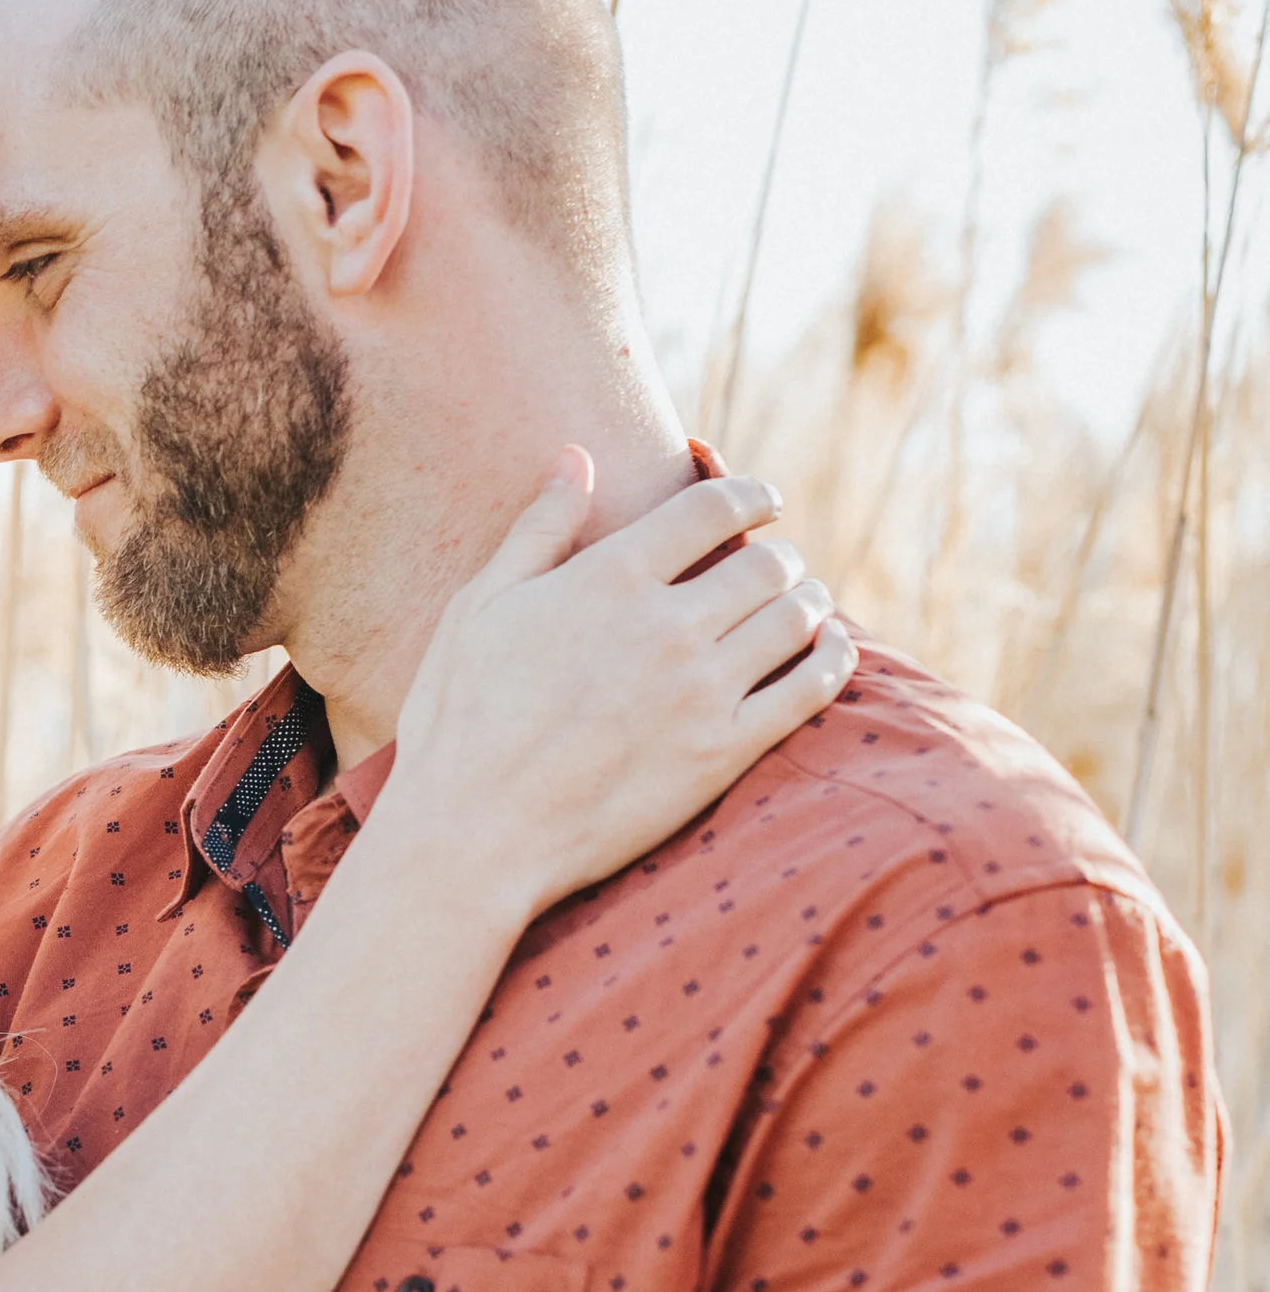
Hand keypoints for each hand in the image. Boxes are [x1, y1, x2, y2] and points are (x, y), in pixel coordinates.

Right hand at [395, 451, 854, 923]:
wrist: (473, 834)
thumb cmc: (458, 719)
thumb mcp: (479, 608)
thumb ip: (538, 528)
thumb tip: (576, 457)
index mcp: (609, 577)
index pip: (714, 508)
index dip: (751, 495)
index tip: (764, 501)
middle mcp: (666, 625)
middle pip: (767, 563)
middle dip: (781, 556)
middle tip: (780, 566)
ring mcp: (700, 691)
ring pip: (797, 619)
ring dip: (810, 603)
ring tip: (805, 607)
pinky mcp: (722, 754)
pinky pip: (809, 691)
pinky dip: (832, 662)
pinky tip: (830, 653)